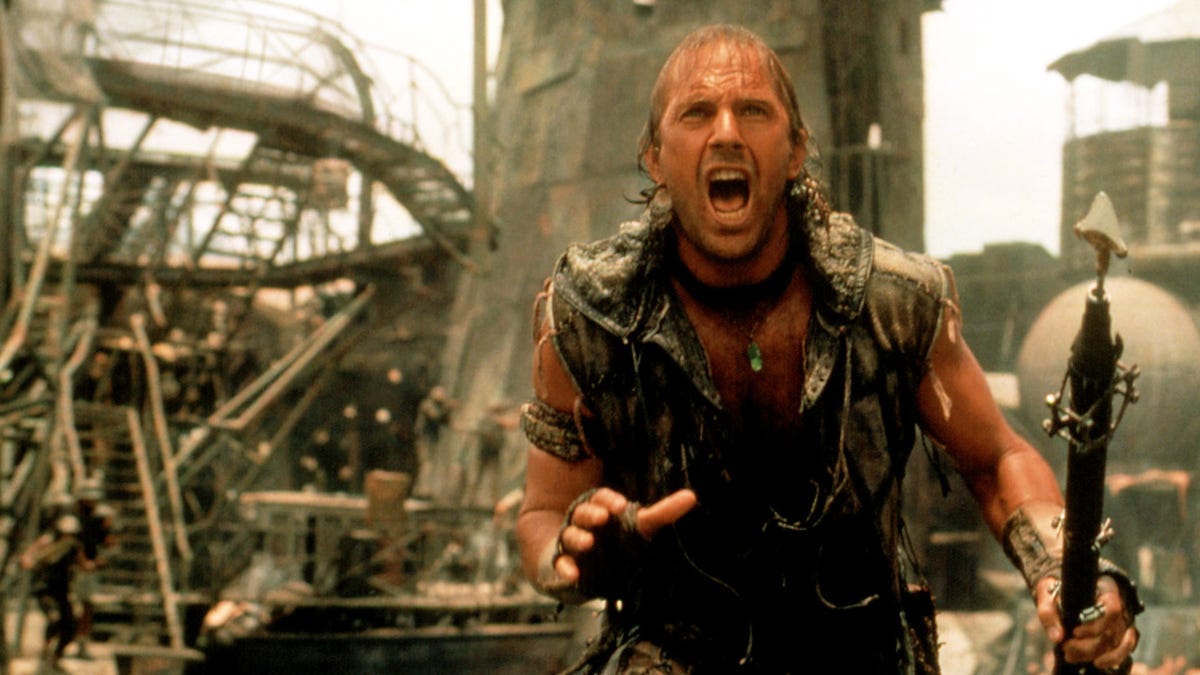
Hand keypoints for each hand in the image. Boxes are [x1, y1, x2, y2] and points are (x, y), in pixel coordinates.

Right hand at [553, 487, 696, 585]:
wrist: (581, 570)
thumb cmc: (613, 542)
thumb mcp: (638, 527)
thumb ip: (662, 513)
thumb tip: (691, 496)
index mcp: (601, 512)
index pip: (601, 499)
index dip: (609, 501)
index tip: (620, 506)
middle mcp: (583, 525)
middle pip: (583, 514)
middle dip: (592, 514)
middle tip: (603, 517)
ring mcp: (570, 546)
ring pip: (571, 536)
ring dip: (579, 538)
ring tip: (589, 543)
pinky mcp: (561, 567)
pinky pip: (559, 566)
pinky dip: (565, 569)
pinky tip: (573, 574)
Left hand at [1035, 574, 1138, 669]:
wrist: (1060, 591)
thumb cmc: (1055, 590)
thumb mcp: (1047, 595)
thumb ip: (1048, 613)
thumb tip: (1057, 638)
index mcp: (1105, 589)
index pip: (1112, 609)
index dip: (1096, 626)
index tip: (1074, 632)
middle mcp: (1118, 605)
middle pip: (1113, 631)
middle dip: (1088, 646)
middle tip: (1066, 648)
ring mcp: (1121, 620)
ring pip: (1117, 643)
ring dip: (1095, 655)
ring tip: (1071, 656)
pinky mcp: (1119, 633)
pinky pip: (1124, 650)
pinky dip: (1113, 659)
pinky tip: (1097, 663)